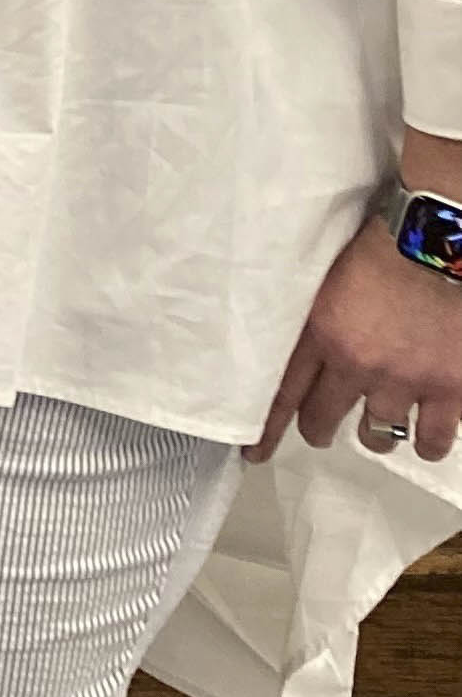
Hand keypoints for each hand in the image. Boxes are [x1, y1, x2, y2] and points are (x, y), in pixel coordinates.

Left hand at [251, 216, 461, 463]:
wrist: (436, 242)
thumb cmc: (377, 249)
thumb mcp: (324, 279)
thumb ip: (312, 319)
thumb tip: (296, 345)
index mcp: (320, 334)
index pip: (282, 393)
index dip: (268, 430)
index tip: (254, 453)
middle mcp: (356, 365)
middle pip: (324, 420)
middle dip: (319, 430)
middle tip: (321, 430)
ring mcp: (405, 381)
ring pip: (378, 435)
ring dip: (375, 434)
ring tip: (376, 428)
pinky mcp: (449, 390)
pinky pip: (433, 439)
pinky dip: (426, 443)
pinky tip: (422, 438)